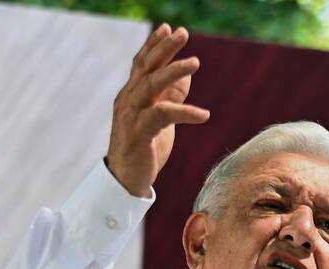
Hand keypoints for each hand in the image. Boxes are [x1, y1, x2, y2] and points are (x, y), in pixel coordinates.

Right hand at [106, 24, 209, 196]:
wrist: (125, 181)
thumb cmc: (144, 149)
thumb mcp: (161, 119)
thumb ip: (171, 96)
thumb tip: (186, 75)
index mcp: (131, 96)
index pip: (141, 64)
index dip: (154, 45)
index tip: (167, 27)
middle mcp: (128, 101)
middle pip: (146, 68)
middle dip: (164, 49)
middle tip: (181, 32)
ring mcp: (131, 116)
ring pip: (151, 86)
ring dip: (173, 72)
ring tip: (195, 62)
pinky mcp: (139, 134)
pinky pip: (162, 116)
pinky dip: (184, 113)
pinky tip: (203, 115)